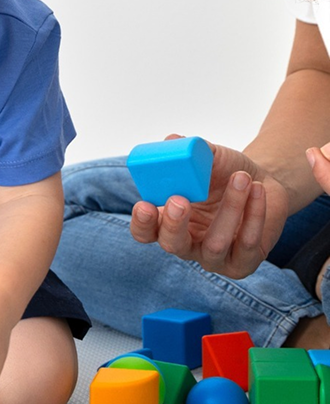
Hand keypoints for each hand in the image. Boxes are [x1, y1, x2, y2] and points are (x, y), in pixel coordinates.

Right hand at [129, 137, 288, 278]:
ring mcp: (213, 258)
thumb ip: (188, 150)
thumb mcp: (206, 158)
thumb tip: (173, 140)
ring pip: (214, 244)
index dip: (142, 222)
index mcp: (167, 221)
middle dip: (173, 224)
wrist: (262, 183)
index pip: (144, 231)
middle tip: (180, 200)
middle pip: (172, 244)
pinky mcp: (243, 263)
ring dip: (230, 207)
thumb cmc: (225, 173)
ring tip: (242, 177)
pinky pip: (246, 243)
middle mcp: (186, 243)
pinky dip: (253, 214)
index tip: (144, 205)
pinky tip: (257, 189)